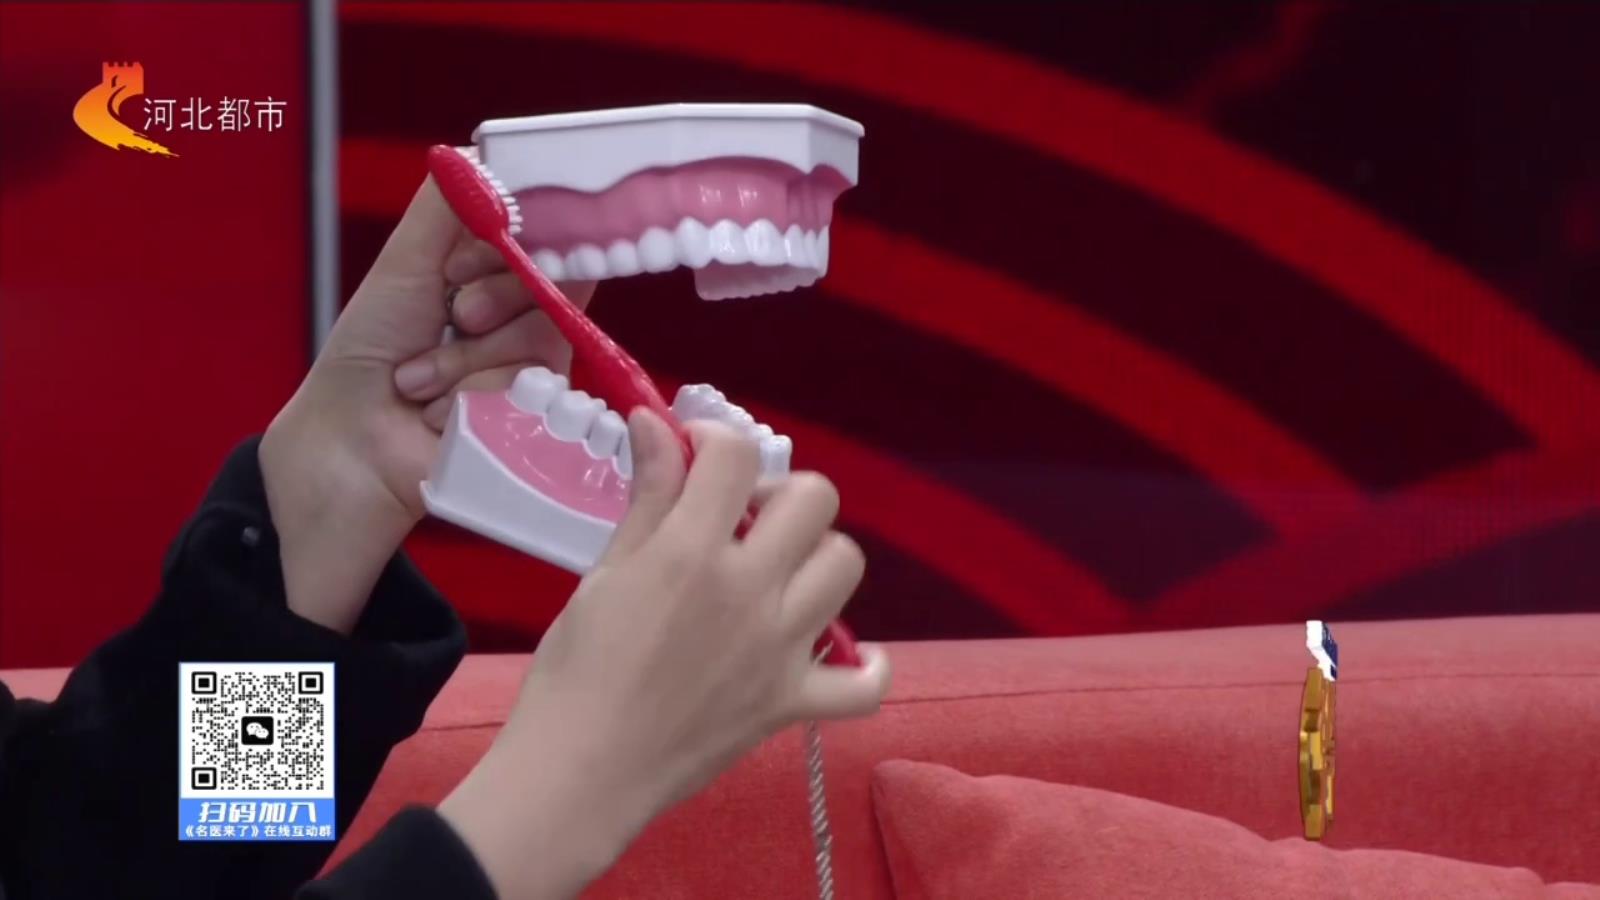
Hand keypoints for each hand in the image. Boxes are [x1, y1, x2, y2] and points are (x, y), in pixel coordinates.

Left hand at [259, 177, 594, 632]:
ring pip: (541, 336)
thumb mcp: (403, 264)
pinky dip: (471, 397)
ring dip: (465, 360)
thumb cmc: (366, 357)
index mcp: (495, 275)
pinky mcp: (537, 420)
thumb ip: (446, 208)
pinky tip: (440, 415)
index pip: (547, 236)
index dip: (516, 241)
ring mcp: (533, 370)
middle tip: (452, 315)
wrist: (349, 443)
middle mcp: (524, 319)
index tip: (463, 262)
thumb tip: (484, 152)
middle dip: (491, 297)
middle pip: (556, 282)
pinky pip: (527, 386)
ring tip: (421, 382)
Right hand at [438, 411, 891, 899]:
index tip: (695, 455)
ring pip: (844, 566)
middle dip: (777, 492)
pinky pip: (865, 685)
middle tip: (739, 519)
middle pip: (814, 498)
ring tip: (775, 575)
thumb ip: (647, 498)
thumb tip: (657, 422)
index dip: (716, 438)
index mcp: (691, 553)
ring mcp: (780, 649)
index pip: (736, 456)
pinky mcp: (792, 703)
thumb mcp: (605, 572)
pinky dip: (865, 668)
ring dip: (814, 556)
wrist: (579, 773)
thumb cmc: (575, 672)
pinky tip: (838, 653)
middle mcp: (749, 592)